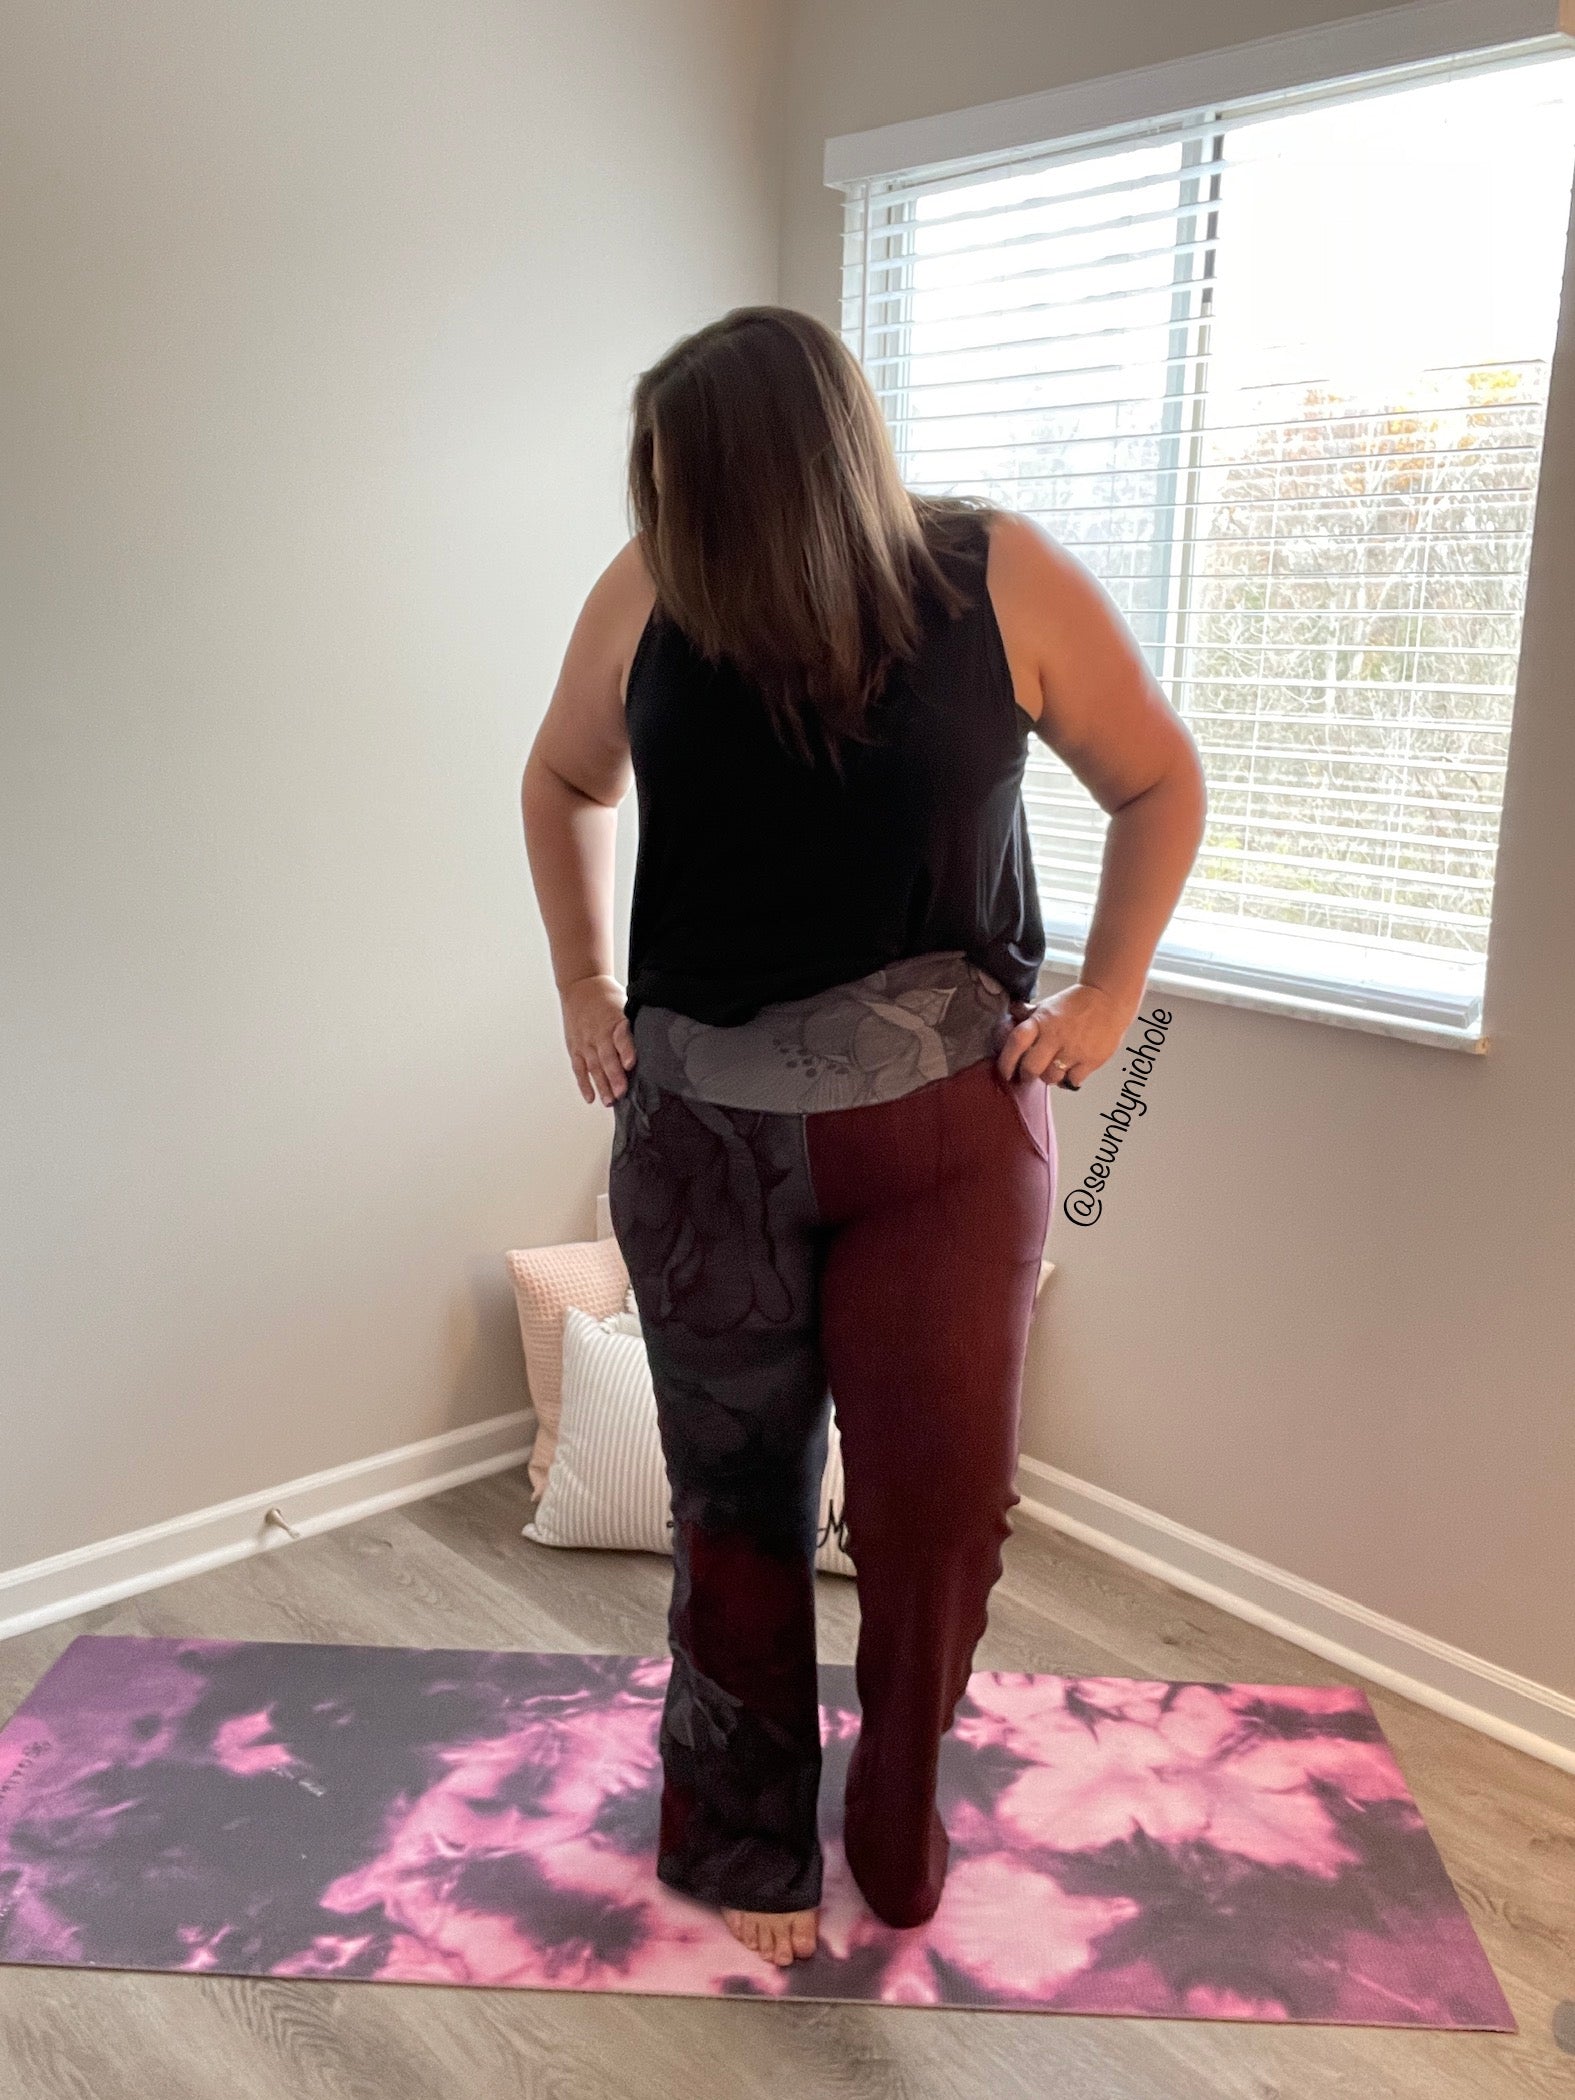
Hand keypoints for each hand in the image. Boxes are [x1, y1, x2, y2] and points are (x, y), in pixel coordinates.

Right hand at [560, 972, 636, 1104]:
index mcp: (615, 1021)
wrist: (580, 985)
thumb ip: (638, 1024)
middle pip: (607, 1057)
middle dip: (614, 1076)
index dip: (626, 1050)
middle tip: (621, 1092)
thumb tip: (662, 1039)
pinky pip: (579, 1068)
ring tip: (609, 1101)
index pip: (621, 1036)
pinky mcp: (575, 1048)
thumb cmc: (607, 998)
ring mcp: (585, 1042)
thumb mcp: (627, 1004)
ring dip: (601, 1085)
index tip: (631, 1063)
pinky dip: (584, 1083)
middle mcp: (599, 1033)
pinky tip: (591, 1097)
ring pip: (593, 1066)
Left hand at [996, 982, 1133, 1090]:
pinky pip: (1072, 1081)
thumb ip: (1030, 1014)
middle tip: (1028, 1075)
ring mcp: (1073, 1050)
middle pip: (1031, 1067)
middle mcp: (1055, 1036)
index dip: (1006, 1061)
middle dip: (1027, 1075)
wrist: (1108, 999)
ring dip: (1049, 1077)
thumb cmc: (1077, 1002)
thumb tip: (1010, 1014)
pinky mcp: (1091, 1060)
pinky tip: (1071, 1071)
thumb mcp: (1049, 1005)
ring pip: (1051, 1077)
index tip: (1005, 1071)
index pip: (1016, 1043)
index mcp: (1041, 1021)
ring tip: (1054, 1069)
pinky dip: (1069, 1080)